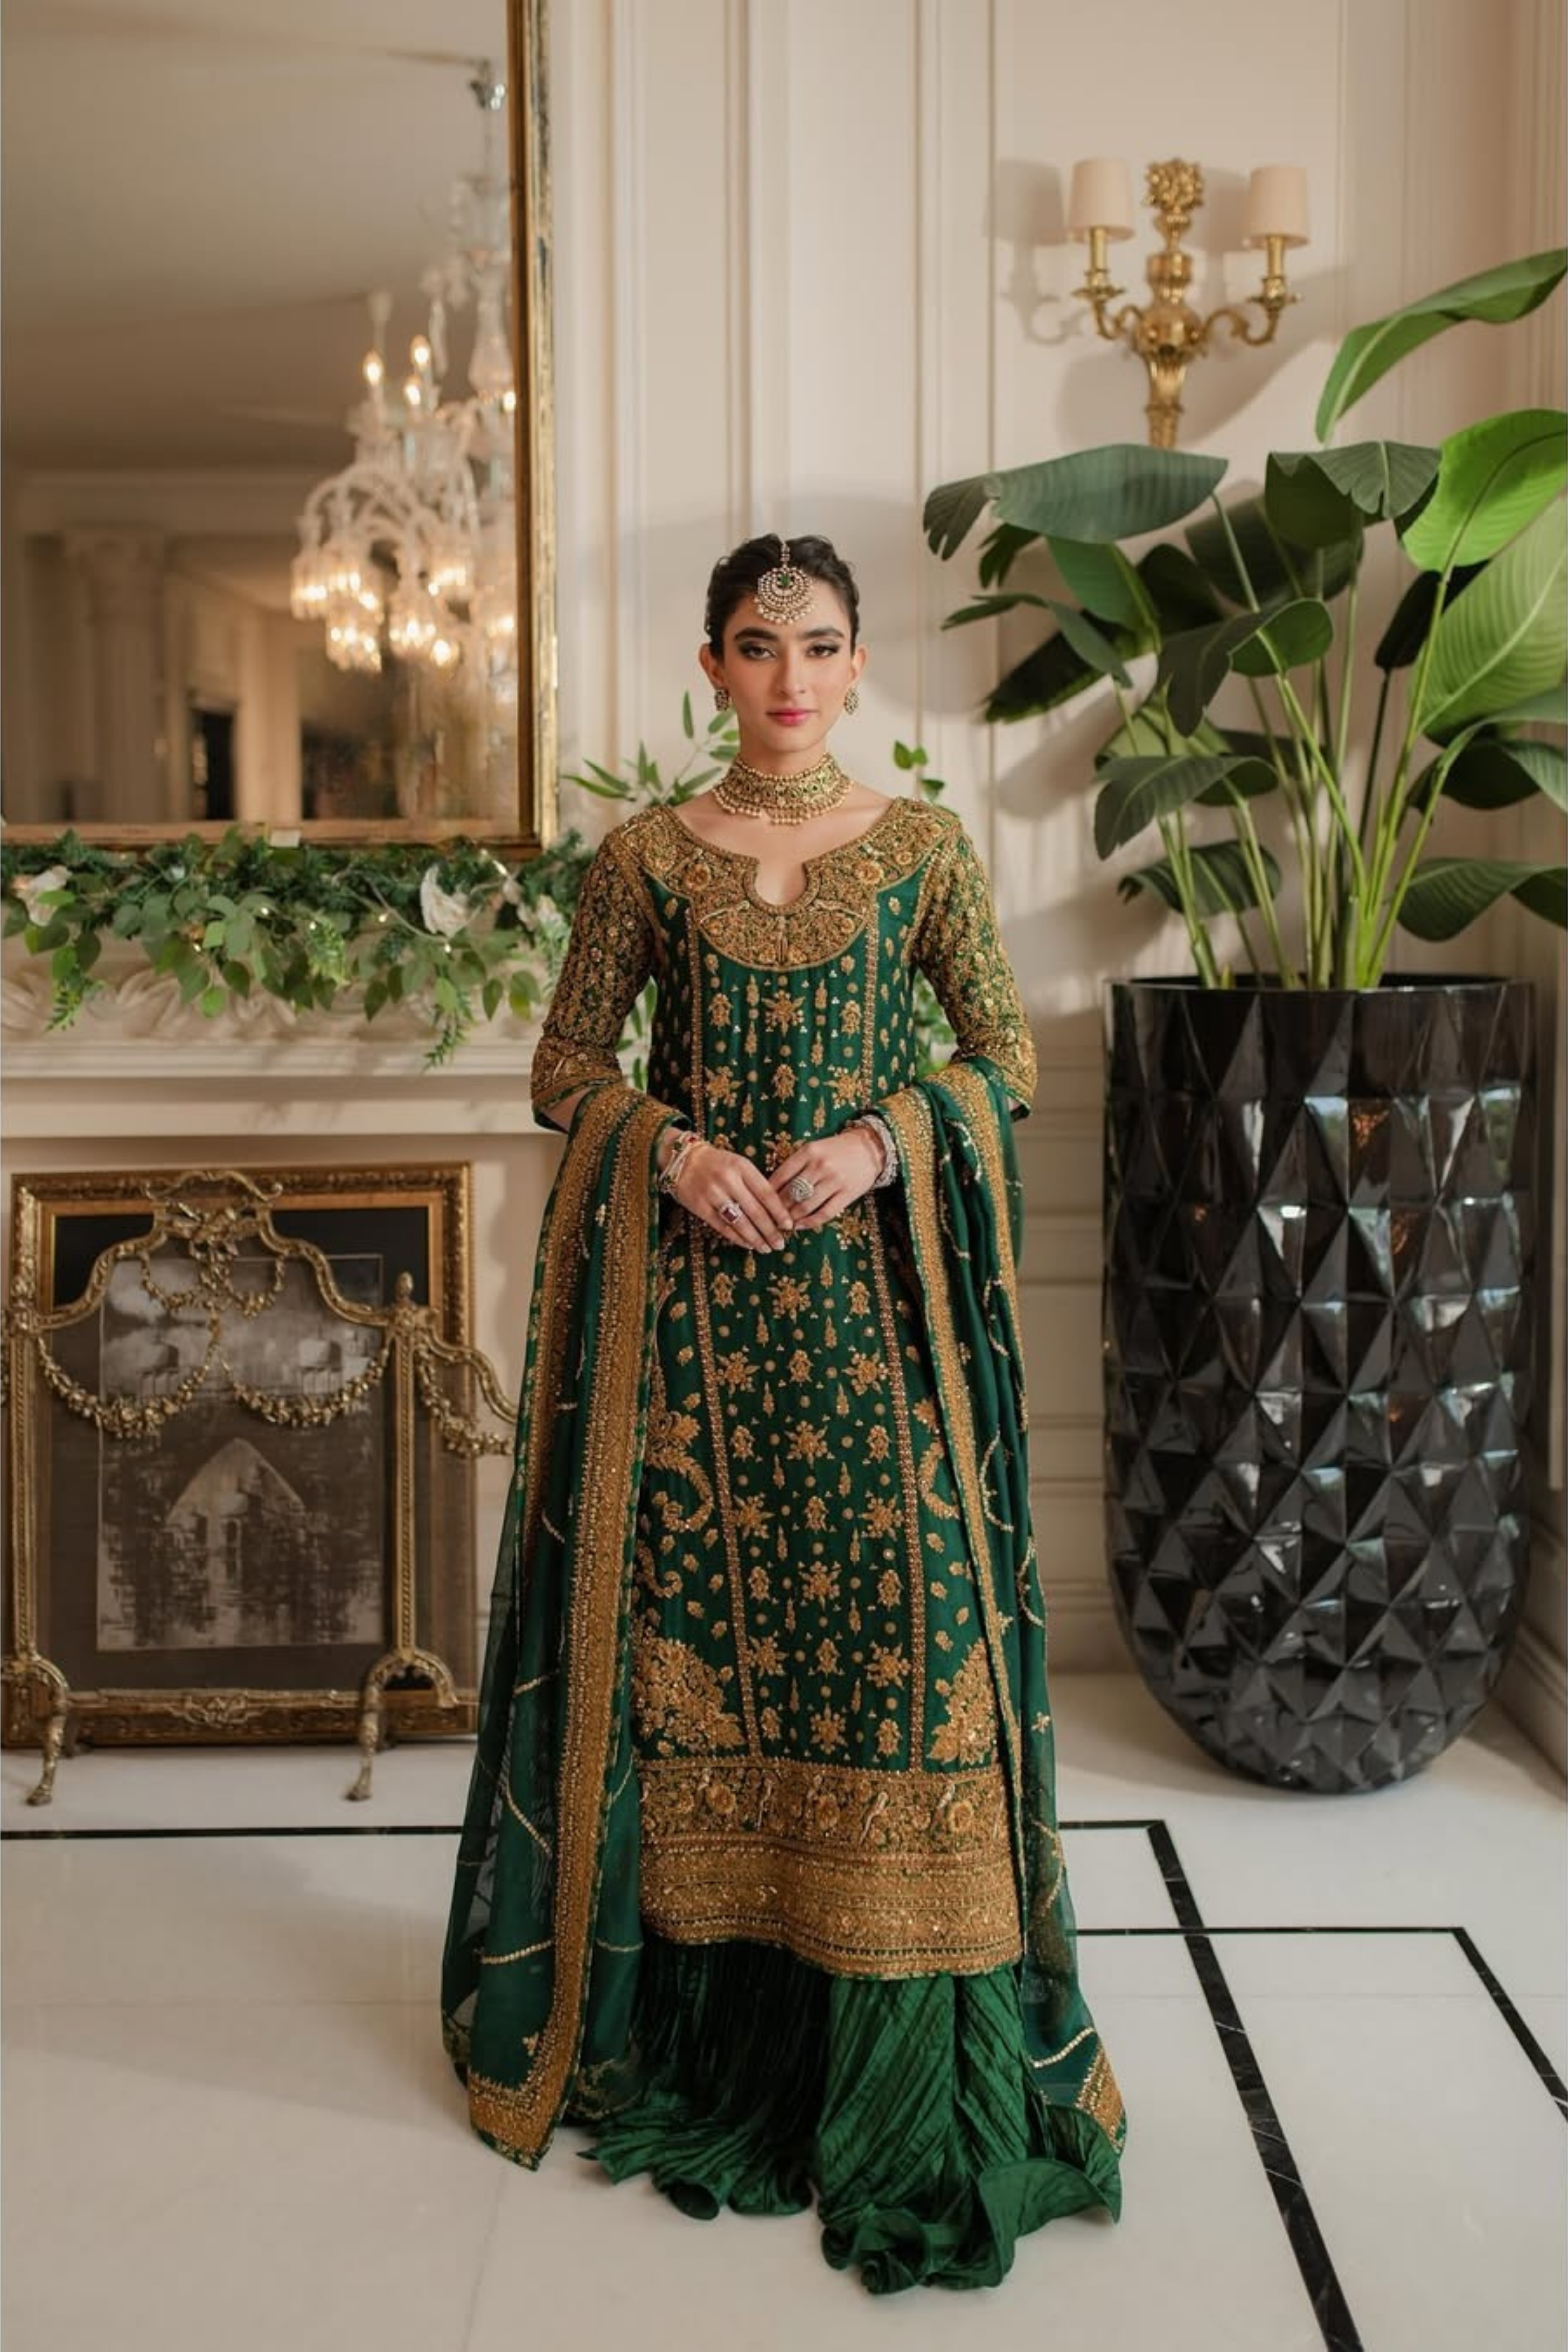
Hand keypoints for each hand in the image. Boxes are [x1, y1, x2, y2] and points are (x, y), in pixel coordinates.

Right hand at [668, 1138, 796, 1252]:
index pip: (766, 1193)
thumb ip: (755, 1183)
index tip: (788, 1225)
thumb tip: (777, 1211)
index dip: (779, 1212)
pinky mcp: (699, 1207)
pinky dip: (737, 1238)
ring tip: (766, 1248)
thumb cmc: (718, 1163)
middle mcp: (728, 1180)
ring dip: (755, 1238)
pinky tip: (748, 1244)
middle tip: (780, 1244)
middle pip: (755, 1211)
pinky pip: (722, 1227)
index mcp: (742, 1167)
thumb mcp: (739, 1165)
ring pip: (739, 1222)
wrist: (683, 1160)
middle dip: (770, 1230)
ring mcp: (712, 1194)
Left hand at [767, 1127, 882, 1231]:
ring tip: (782, 1225)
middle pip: (791, 1194)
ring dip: (791, 1219)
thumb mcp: (813, 1149)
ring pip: (805, 1206)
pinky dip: (809, 1223)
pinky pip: (824, 1213)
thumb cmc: (836, 1150)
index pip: (780, 1176)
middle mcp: (820, 1166)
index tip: (760, 1203)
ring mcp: (834, 1181)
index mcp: (808, 1152)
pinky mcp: (847, 1194)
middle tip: (767, 1219)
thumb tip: (772, 1189)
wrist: (869, 1148)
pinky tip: (800, 1226)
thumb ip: (795, 1165)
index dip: (767, 1193)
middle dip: (777, 1209)